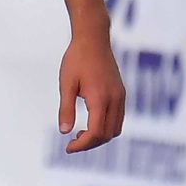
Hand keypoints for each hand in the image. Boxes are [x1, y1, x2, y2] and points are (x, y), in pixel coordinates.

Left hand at [59, 30, 124, 152]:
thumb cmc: (76, 59)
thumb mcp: (66, 84)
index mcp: (100, 98)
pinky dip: (106, 127)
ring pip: (115, 129)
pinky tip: (91, 122)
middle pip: (107, 135)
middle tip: (72, 142)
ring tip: (81, 133)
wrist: (93, 39)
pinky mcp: (121, 93)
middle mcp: (115, 100)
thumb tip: (64, 132)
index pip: (96, 133)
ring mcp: (120, 96)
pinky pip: (118, 119)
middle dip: (90, 143)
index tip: (68, 147)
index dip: (82, 145)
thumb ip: (65, 109)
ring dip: (100, 137)